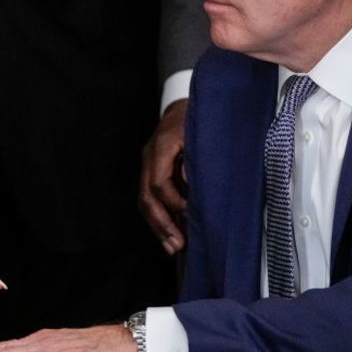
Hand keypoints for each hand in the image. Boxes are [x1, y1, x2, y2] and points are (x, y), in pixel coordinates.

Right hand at [138, 99, 188, 253]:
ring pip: (145, 200)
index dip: (174, 201)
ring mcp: (149, 163)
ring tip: (172, 248)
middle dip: (162, 223)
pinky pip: (150, 198)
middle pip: (147, 195)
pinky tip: (169, 236)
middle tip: (177, 244)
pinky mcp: (153, 170)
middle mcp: (151, 155)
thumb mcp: (205, 131)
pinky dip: (159, 219)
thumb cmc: (203, 116)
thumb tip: (190, 182)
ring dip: (158, 226)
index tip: (190, 213)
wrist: (191, 103)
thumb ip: (199, 155)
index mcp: (163, 144)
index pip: (159, 181)